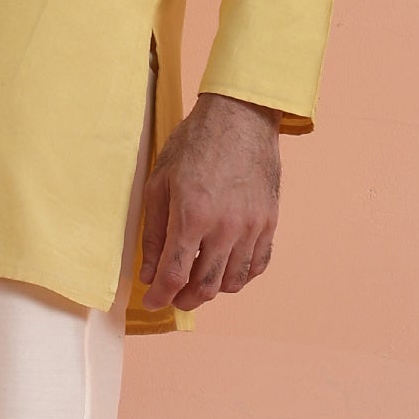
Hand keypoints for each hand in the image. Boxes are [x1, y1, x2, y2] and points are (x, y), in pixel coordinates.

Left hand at [137, 92, 281, 311]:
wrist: (240, 117)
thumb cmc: (195, 143)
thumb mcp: (160, 183)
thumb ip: (154, 233)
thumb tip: (149, 272)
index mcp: (192, 215)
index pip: (174, 275)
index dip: (159, 296)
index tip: (151, 302)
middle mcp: (226, 227)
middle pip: (206, 286)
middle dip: (185, 300)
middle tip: (173, 297)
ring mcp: (252, 226)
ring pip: (233, 281)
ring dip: (212, 289)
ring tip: (198, 281)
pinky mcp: (269, 222)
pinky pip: (258, 265)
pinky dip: (240, 276)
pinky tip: (226, 269)